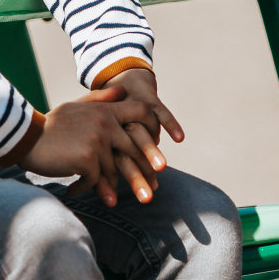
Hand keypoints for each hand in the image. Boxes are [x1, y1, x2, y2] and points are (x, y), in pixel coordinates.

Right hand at [17, 85, 165, 205]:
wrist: (26, 137)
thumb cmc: (51, 124)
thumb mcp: (76, 106)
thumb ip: (101, 99)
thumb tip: (123, 91)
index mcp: (105, 109)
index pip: (142, 112)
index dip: (154, 128)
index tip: (158, 148)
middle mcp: (105, 123)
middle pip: (135, 149)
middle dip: (144, 173)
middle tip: (151, 192)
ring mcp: (97, 141)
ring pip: (113, 170)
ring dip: (108, 187)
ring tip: (109, 200)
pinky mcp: (87, 159)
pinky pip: (95, 180)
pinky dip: (86, 188)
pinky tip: (73, 190)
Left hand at [99, 68, 183, 193]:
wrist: (118, 75)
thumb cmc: (109, 115)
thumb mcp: (101, 136)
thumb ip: (102, 165)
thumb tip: (98, 199)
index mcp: (102, 137)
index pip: (111, 164)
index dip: (116, 184)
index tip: (124, 204)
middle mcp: (114, 125)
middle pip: (125, 154)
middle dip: (136, 177)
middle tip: (146, 198)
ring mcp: (130, 111)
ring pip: (141, 133)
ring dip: (151, 151)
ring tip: (161, 168)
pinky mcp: (145, 98)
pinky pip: (159, 111)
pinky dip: (169, 123)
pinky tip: (179, 138)